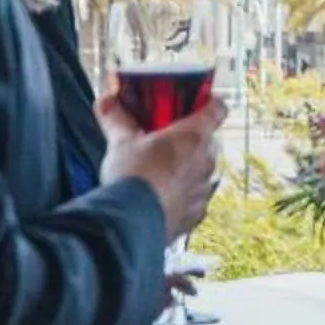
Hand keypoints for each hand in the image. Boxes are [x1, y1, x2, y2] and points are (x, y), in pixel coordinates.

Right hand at [98, 91, 223, 239]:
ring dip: (186, 168)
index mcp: (193, 135)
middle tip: (166, 141)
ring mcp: (204, 188)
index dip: (211, 103)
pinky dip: (182, 194)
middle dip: (189, 139)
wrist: (131, 223)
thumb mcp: (120, 142)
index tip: (202, 102)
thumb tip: (106, 101)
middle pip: (207, 140)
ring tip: (159, 172)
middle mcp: (206, 160)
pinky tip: (161, 196)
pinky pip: (194, 196)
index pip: (218, 109)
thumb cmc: (132, 177)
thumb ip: (115, 118)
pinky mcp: (198, 212)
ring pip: (201, 169)